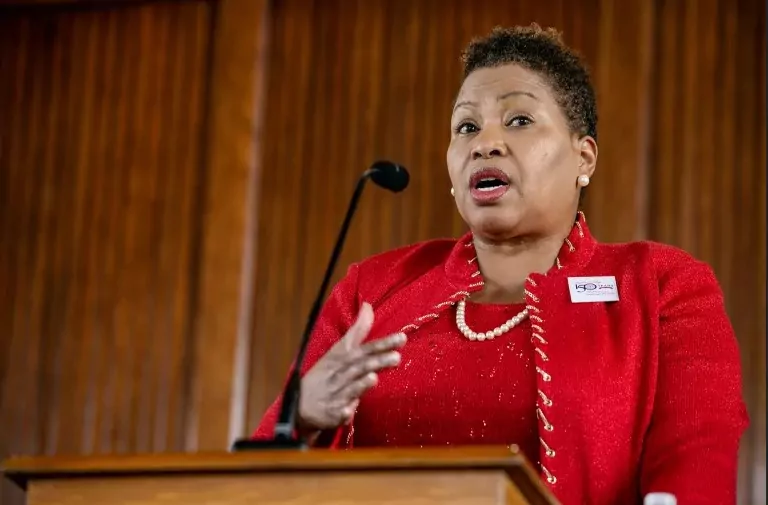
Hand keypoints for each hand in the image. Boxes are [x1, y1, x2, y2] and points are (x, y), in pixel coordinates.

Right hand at [297, 302, 405, 431]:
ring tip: (374, 378)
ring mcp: (335, 394)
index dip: (382, 343)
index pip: (364, 348)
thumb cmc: (325, 373)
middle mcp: (338, 374)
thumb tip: (369, 306)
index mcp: (340, 357)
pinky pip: (338, 413)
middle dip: (377, 361)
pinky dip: (343, 411)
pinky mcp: (332, 414)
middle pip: (360, 366)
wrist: (299, 403)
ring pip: (349, 388)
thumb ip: (357, 331)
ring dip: (360, 384)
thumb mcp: (338, 350)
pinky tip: (348, 411)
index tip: (401, 338)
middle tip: (397, 357)